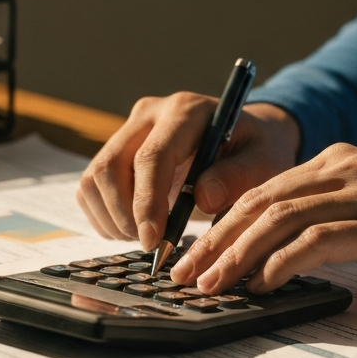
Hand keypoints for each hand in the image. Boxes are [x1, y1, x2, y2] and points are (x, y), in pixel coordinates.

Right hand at [76, 94, 299, 249]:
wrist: (245, 136)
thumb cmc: (257, 150)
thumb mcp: (265, 161)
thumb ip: (239, 177)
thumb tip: (203, 198)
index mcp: (186, 111)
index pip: (151, 157)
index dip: (147, 203)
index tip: (153, 241)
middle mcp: (150, 114)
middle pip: (110, 167)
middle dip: (124, 215)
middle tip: (151, 246)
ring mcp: (129, 130)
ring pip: (93, 179)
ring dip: (112, 218)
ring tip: (146, 238)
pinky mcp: (117, 149)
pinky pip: (91, 187)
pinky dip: (105, 216)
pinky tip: (134, 229)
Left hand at [169, 143, 356, 292]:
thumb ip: (337, 216)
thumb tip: (286, 253)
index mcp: (342, 161)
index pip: (263, 190)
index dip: (221, 224)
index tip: (195, 255)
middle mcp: (347, 168)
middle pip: (260, 201)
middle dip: (215, 241)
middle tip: (185, 275)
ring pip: (279, 218)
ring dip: (237, 255)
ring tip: (210, 286)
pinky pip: (319, 241)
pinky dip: (283, 262)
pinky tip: (263, 286)